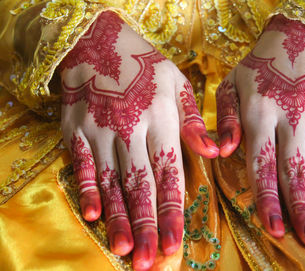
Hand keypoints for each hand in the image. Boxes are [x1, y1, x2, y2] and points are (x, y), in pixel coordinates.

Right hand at [60, 11, 217, 269]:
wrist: (98, 41)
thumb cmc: (145, 65)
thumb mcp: (177, 84)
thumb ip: (194, 120)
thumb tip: (215, 151)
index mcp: (161, 122)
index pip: (170, 174)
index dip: (172, 211)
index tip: (176, 242)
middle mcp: (131, 132)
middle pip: (141, 186)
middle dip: (146, 226)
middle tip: (149, 261)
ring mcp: (101, 132)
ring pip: (112, 182)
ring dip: (118, 217)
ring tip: (124, 249)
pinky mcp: (77, 131)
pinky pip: (81, 164)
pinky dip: (86, 189)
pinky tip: (92, 214)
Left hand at [216, 15, 304, 246]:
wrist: (299, 38)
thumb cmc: (258, 68)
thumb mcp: (231, 86)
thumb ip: (225, 120)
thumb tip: (223, 153)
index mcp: (258, 115)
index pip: (262, 165)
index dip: (268, 199)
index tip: (274, 228)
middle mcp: (289, 119)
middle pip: (294, 172)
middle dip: (301, 209)